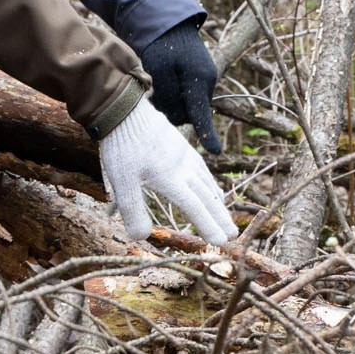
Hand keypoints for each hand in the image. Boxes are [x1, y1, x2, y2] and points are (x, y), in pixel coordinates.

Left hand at [98, 100, 234, 243]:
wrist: (124, 110)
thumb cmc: (121, 147)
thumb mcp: (121, 183)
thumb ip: (132, 210)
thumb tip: (141, 237)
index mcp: (171, 179)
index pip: (195, 208)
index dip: (209, 227)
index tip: (220, 243)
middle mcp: (183, 168)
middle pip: (208, 198)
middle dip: (220, 218)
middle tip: (233, 236)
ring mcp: (185, 156)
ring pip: (208, 183)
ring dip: (218, 203)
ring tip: (226, 217)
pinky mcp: (181, 146)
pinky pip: (203, 170)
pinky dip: (210, 184)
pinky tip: (210, 188)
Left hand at [136, 18, 221, 153]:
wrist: (170, 23)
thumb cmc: (162, 43)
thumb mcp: (159, 67)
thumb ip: (167, 95)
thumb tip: (175, 115)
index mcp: (200, 79)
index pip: (202, 113)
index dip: (208, 134)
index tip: (216, 152)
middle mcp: (206, 83)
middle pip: (187, 113)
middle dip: (170, 109)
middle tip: (152, 94)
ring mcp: (203, 82)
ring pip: (185, 107)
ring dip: (170, 102)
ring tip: (156, 84)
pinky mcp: (197, 82)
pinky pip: (184, 98)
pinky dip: (172, 95)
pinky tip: (162, 82)